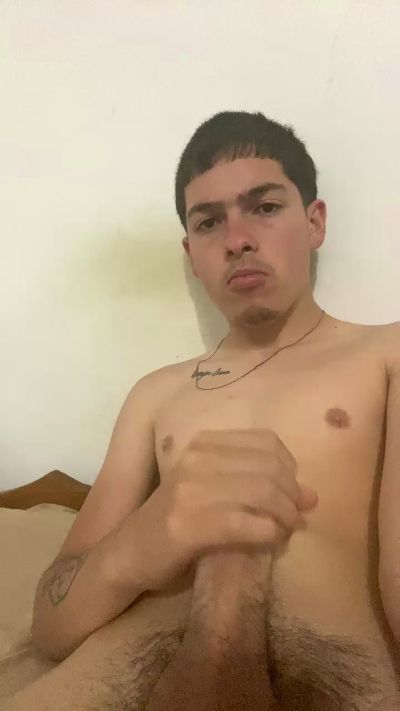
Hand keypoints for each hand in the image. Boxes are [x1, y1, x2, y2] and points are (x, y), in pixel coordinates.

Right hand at [131, 428, 317, 592]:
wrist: (128, 553)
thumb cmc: (176, 521)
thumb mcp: (211, 489)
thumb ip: (254, 483)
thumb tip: (311, 496)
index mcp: (203, 443)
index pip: (267, 441)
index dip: (290, 466)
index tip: (294, 492)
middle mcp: (196, 459)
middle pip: (269, 467)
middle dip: (292, 494)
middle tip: (297, 517)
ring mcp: (190, 490)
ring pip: (261, 491)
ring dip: (285, 514)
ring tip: (286, 529)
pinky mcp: (187, 525)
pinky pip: (244, 523)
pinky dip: (268, 533)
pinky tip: (271, 541)